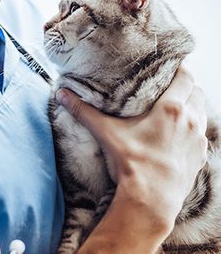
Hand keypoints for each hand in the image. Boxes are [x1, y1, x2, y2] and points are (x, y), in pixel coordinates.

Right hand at [56, 67, 207, 252]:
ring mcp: (198, 140)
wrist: (151, 198)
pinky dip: (194, 129)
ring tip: (175, 108)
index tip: (171, 66)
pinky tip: (179, 135)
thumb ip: (84, 111)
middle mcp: (190, 120)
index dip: (180, 68)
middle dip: (186, 86)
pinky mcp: (201, 157)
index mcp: (171, 109)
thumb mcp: (106, 133)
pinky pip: (202, 136)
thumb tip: (62, 95)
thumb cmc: (132, 162)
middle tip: (169, 86)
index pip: (186, 76)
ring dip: (192, 106)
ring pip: (202, 112)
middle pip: (197, 91)